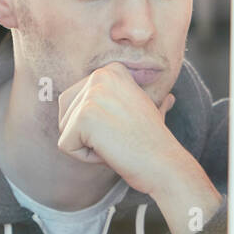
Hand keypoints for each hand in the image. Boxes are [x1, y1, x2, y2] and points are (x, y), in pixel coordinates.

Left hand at [56, 62, 181, 195]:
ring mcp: (91, 95)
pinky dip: (85, 157)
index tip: (124, 126)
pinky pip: (65, 146)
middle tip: (119, 137)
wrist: (164, 162)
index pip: (75, 100)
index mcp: (111, 70)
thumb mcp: (147, 109)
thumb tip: (168, 99)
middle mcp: (100, 75)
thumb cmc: (155, 140)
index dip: (97, 123)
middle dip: (87, 135)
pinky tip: (111, 151)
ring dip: (87, 145)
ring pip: (65, 130)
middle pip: (65, 113)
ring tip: (116, 142)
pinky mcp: (84, 117)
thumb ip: (140, 100)